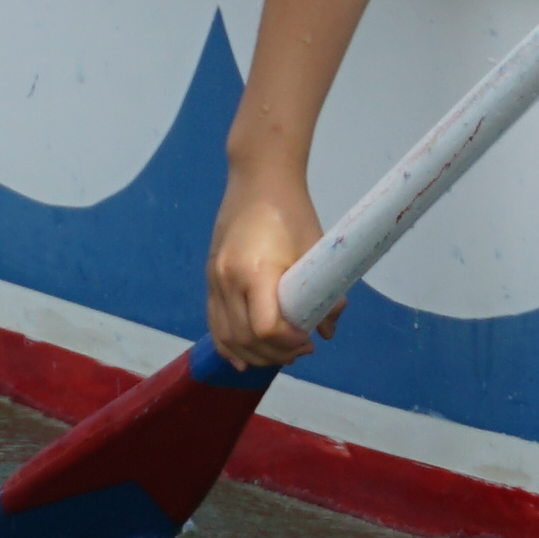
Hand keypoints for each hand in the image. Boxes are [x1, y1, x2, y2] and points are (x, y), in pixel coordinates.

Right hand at [202, 161, 331, 373]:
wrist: (258, 180)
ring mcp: (214, 280)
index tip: (308, 340)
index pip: (266, 328)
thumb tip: (328, 330)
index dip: (289, 343)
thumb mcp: (314, 251)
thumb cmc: (292, 212)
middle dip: (275, 353)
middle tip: (301, 350)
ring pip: (227, 336)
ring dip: (254, 354)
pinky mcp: (210, 278)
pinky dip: (228, 345)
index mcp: (256, 272)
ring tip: (280, 353)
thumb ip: (325, 294)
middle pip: (246, 338)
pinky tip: (244, 358)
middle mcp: (228, 280)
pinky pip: (214, 322)